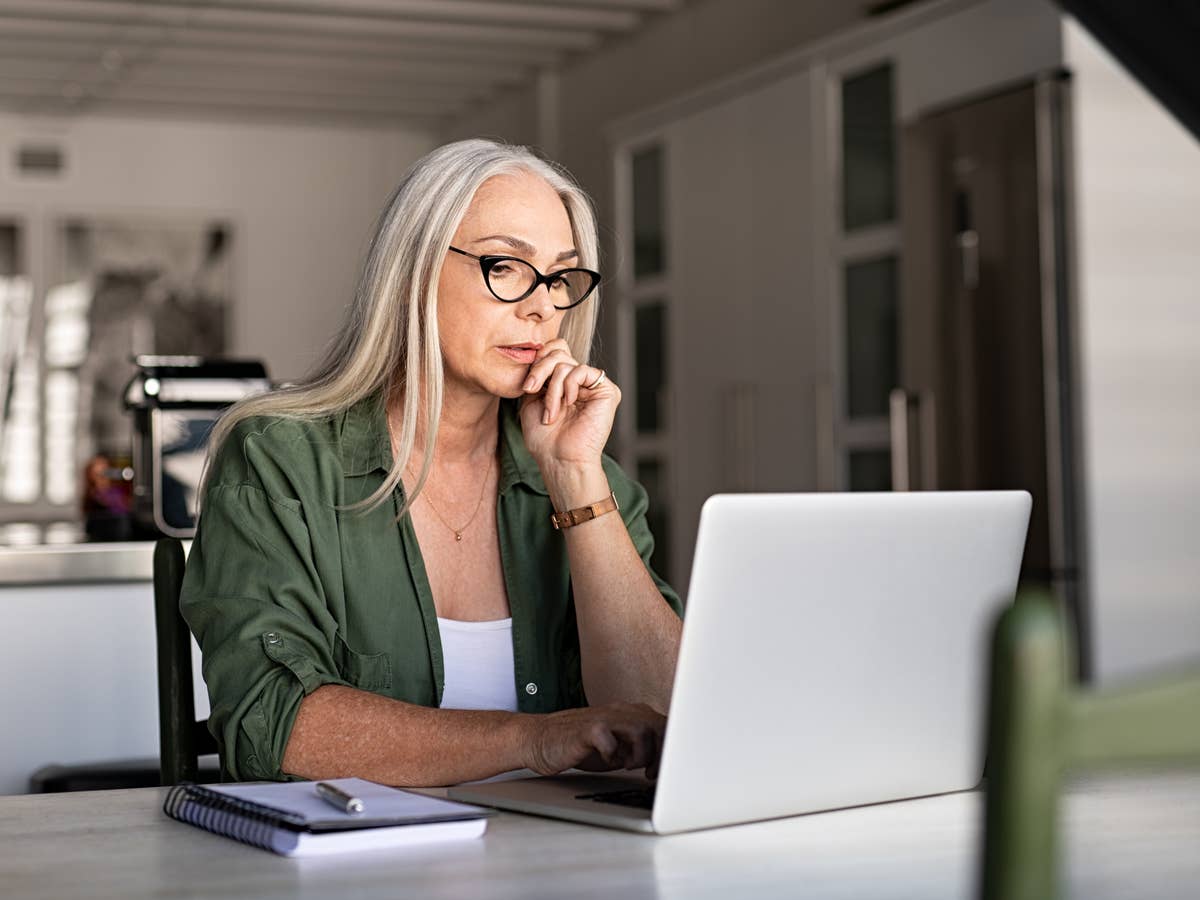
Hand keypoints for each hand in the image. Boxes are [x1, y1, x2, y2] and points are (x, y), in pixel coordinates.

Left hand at [519, 339, 619, 468]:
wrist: (559, 459)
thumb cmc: (544, 438)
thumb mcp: (532, 399)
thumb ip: (538, 374)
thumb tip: (540, 350)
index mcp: (564, 382)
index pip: (555, 350)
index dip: (539, 358)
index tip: (527, 384)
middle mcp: (580, 381)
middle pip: (558, 352)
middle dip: (540, 370)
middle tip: (530, 390)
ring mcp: (594, 385)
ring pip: (566, 363)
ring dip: (552, 389)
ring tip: (550, 412)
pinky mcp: (607, 390)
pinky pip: (582, 370)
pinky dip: (568, 386)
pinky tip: (568, 404)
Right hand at [520, 703, 665, 778]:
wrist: (542, 740)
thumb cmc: (582, 746)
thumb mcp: (619, 748)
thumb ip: (642, 748)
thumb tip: (668, 764)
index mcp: (632, 714)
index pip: (665, 726)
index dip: (671, 750)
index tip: (666, 771)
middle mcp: (621, 712)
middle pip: (659, 725)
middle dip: (660, 753)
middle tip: (649, 773)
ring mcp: (605, 718)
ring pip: (641, 729)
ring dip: (640, 754)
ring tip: (627, 766)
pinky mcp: (588, 729)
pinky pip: (610, 740)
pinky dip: (613, 755)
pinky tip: (607, 761)